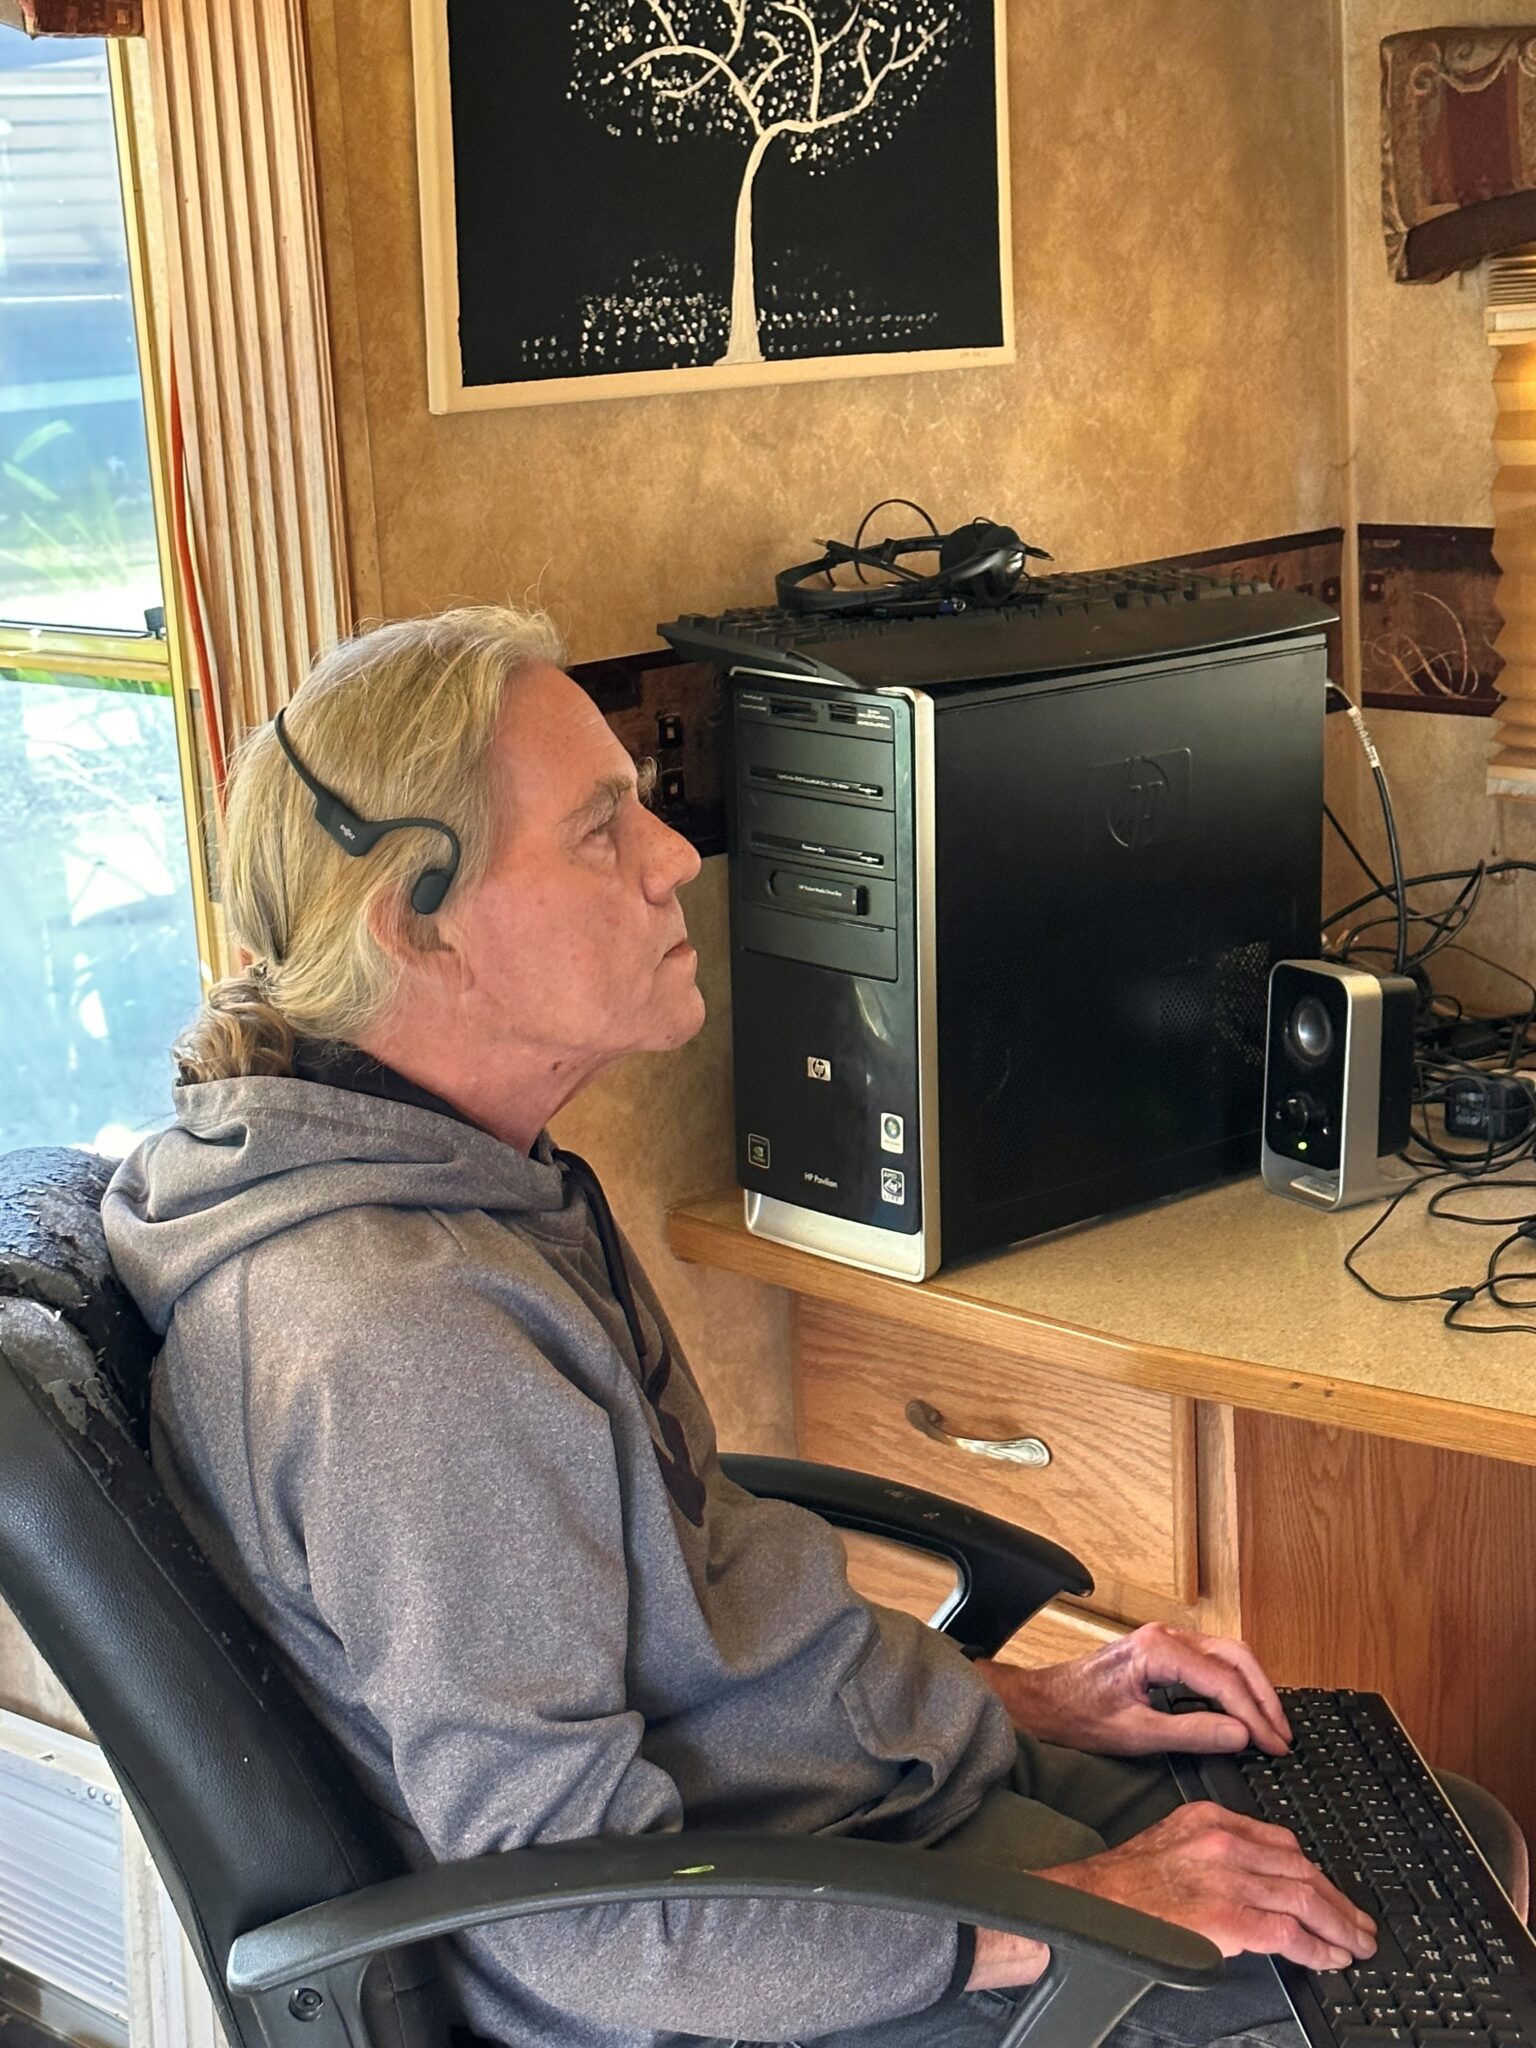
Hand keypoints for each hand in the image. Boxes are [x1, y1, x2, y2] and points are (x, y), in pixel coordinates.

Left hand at [979, 1623, 1291, 1756]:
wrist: (1046, 1703)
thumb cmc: (1081, 1717)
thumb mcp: (1138, 1735)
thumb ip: (1193, 1734)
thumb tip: (1241, 1735)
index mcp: (1159, 1651)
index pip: (1224, 1682)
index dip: (1255, 1716)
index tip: (1274, 1745)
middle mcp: (1166, 1636)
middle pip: (1236, 1657)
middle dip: (1264, 1696)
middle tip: (1282, 1736)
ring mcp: (1167, 1639)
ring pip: (1228, 1654)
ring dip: (1254, 1688)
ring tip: (1271, 1726)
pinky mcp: (1166, 1650)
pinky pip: (1213, 1659)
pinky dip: (1236, 1683)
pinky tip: (1245, 1709)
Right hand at [1040, 1801, 1375, 1970]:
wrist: (1094, 1902)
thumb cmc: (1126, 1881)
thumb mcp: (1173, 1840)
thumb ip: (1215, 1848)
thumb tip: (1256, 1878)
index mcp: (1212, 1818)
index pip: (1283, 1842)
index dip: (1314, 1872)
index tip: (1330, 1891)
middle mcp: (1226, 1842)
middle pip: (1302, 1869)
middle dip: (1338, 1900)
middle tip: (1360, 1923)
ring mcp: (1230, 1879)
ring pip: (1305, 1898)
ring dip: (1340, 1926)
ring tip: (1357, 1944)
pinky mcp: (1230, 1917)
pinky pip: (1290, 1933)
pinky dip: (1318, 1948)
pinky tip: (1331, 1959)